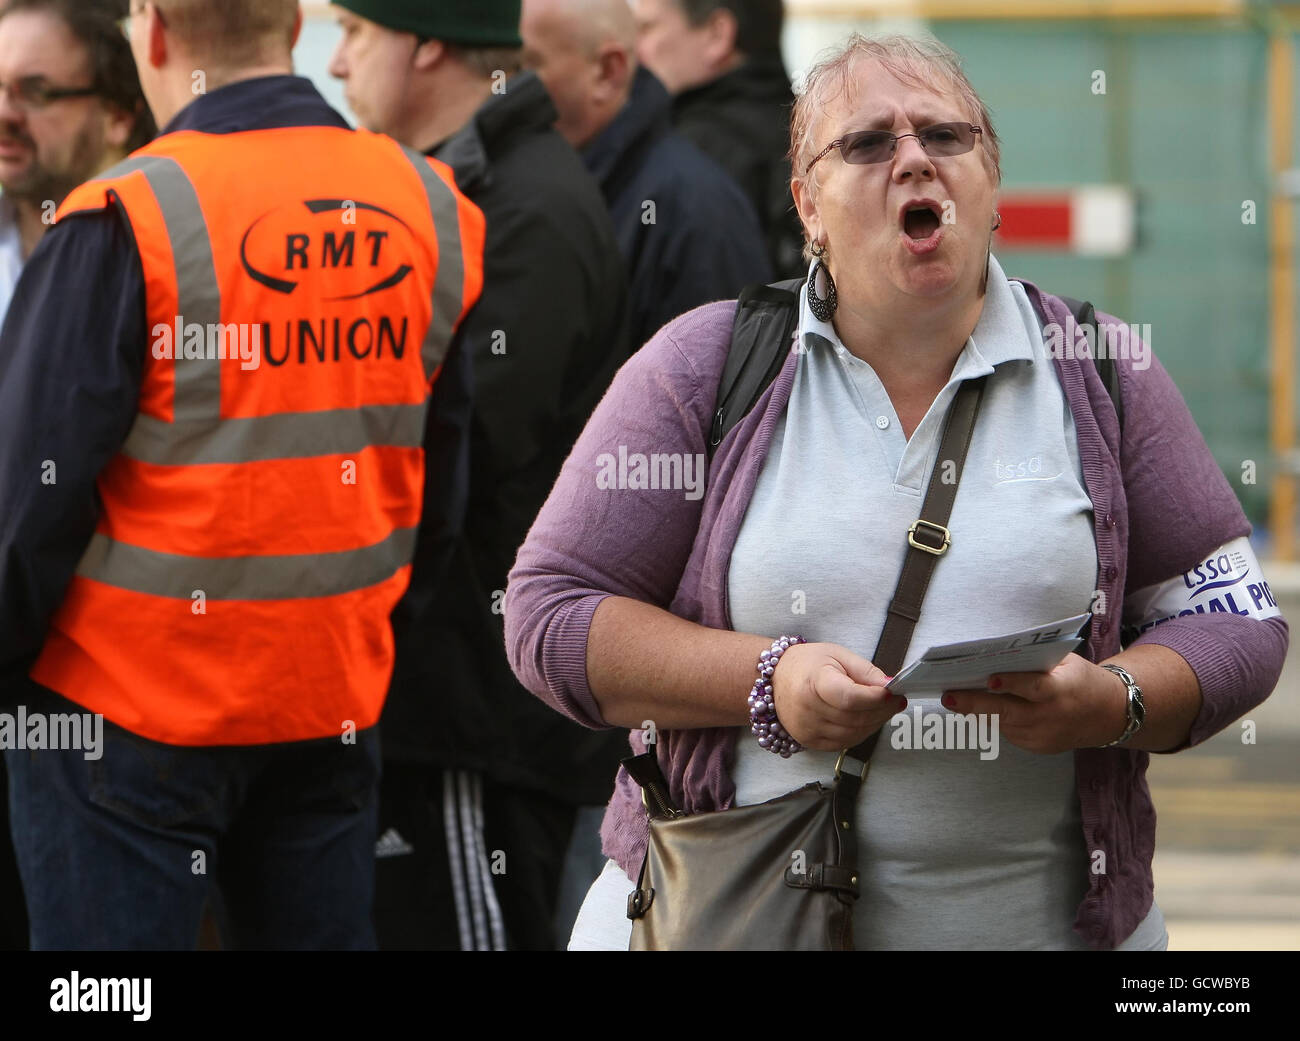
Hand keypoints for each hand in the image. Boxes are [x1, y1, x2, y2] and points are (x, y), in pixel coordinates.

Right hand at [771, 642, 905, 750]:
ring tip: (883, 708)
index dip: (875, 698)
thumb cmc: (806, 665)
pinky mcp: (810, 741)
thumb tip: (889, 685)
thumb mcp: (837, 655)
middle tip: (896, 700)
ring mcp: (808, 729)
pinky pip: (845, 742)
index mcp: (813, 682)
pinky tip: (866, 719)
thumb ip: (865, 671)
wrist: (775, 679)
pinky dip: (861, 732)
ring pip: (854, 734)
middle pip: (856, 718)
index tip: (892, 692)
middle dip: (882, 710)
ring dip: (875, 723)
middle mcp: (807, 709)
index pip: (850, 698)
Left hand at [941, 653, 1128, 754]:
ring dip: (978, 711)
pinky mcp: (1038, 747)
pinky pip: (1009, 732)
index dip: (1012, 684)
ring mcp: (1044, 736)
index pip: (1034, 688)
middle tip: (948, 697)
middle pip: (1008, 712)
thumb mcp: (1066, 663)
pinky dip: (994, 719)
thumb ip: (1036, 661)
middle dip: (975, 705)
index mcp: (1062, 690)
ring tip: (954, 698)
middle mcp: (1052, 717)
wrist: (1108, 715)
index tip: (989, 678)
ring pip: (1002, 723)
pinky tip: (980, 708)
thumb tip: (996, 655)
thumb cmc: (1081, 679)